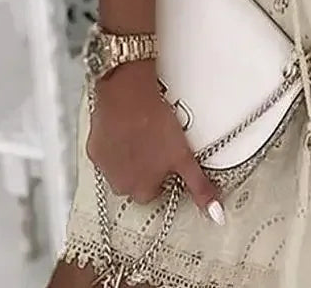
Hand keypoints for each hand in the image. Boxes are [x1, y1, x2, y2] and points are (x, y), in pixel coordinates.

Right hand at [86, 60, 224, 224]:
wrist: (128, 94)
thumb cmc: (155, 125)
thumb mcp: (184, 157)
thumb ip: (199, 187)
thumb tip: (216, 215)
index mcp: (140, 190)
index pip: (156, 191)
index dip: (165, 172)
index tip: (170, 157)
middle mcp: (119, 184)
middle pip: (137, 181)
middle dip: (147, 167)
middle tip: (158, 144)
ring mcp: (103, 166)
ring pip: (121, 168)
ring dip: (131, 156)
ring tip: (144, 132)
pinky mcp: (94, 147)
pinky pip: (107, 151)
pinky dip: (115, 143)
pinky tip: (127, 127)